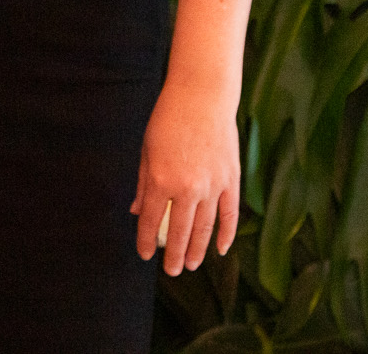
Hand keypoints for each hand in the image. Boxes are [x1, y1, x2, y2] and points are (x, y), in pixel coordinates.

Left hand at [130, 81, 240, 275]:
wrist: (202, 96)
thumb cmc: (168, 119)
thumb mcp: (147, 151)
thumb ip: (143, 184)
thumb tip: (137, 212)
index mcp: (160, 180)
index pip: (150, 222)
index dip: (145, 242)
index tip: (145, 254)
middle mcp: (187, 188)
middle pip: (178, 232)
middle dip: (172, 255)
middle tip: (171, 270)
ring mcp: (212, 185)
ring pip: (204, 228)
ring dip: (197, 250)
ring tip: (190, 265)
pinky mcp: (230, 179)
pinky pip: (230, 214)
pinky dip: (226, 234)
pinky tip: (221, 249)